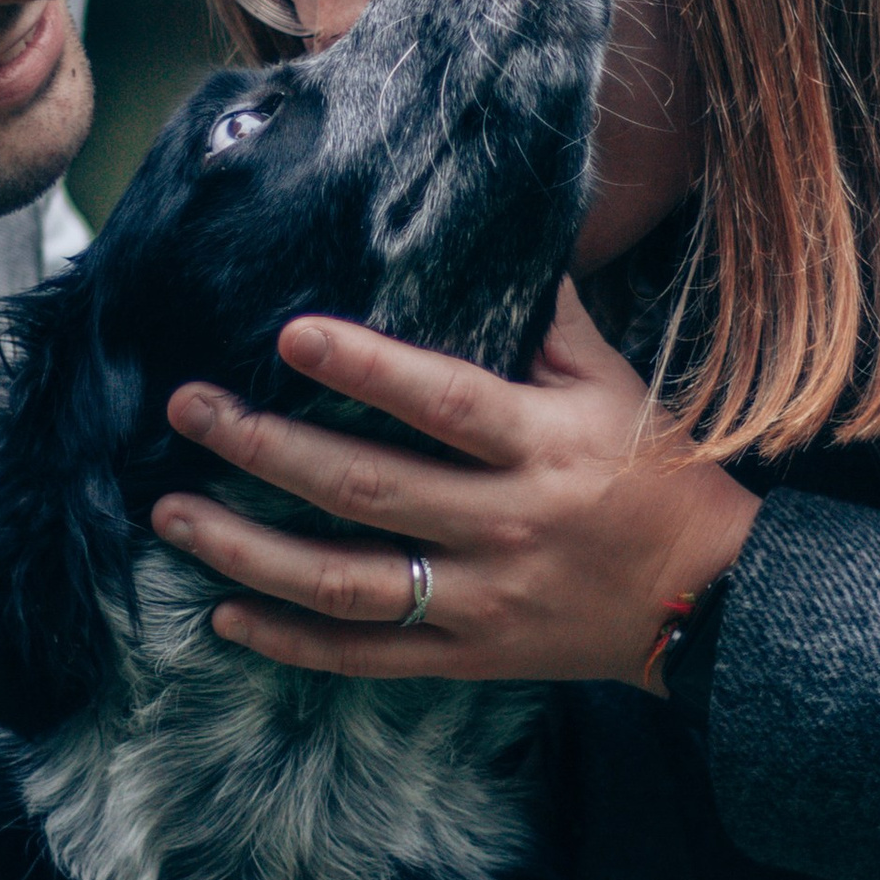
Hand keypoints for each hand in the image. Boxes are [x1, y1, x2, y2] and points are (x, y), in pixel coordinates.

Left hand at [150, 281, 758, 689]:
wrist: (706, 601)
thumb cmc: (656, 471)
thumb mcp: (613, 382)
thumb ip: (546, 314)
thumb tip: (495, 222)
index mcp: (542, 444)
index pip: (442, 402)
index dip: (366, 369)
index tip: (290, 335)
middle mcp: (505, 524)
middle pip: (367, 490)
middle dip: (265, 448)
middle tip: (187, 408)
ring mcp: (481, 599)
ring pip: (347, 583)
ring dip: (249, 552)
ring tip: (173, 512)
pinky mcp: (468, 654)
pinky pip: (366, 657)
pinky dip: (291, 642)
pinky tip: (223, 615)